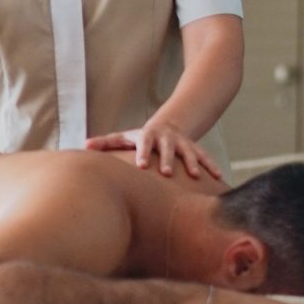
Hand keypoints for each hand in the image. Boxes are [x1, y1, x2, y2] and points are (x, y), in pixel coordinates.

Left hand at [87, 116, 220, 180]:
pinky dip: (212, 166)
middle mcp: (167, 138)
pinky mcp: (195, 149)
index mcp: (148, 136)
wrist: (169, 127)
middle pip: (168, 148)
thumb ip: (106, 143)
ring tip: (196, 177)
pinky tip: (220, 177)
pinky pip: (205, 157)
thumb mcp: (124, 138)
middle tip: (167, 173)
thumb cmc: (140, 139)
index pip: (144, 143)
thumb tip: (84, 145)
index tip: (142, 165)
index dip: (143, 153)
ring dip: (193, 163)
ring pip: (189, 152)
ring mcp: (183, 143)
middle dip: (168, 160)